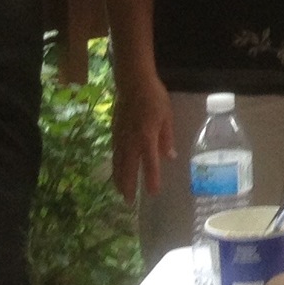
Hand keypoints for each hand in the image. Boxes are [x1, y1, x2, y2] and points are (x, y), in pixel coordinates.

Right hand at [111, 64, 177, 202]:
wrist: (132, 82)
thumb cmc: (154, 97)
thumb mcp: (167, 117)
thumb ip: (167, 138)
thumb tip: (170, 157)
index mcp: (147, 138)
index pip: (149, 165)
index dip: (151, 180)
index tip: (152, 194)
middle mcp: (131, 141)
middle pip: (127, 169)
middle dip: (128, 186)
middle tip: (129, 202)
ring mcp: (120, 137)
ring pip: (117, 163)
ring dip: (118, 179)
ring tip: (120, 192)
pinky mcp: (114, 132)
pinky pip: (113, 154)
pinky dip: (114, 166)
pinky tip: (116, 170)